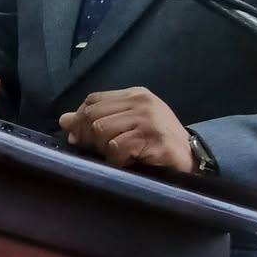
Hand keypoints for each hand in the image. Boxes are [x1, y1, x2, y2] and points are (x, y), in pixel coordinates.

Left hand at [58, 88, 193, 171]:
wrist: (193, 158)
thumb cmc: (157, 143)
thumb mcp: (128, 126)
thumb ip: (99, 119)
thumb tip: (63, 121)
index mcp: (135, 94)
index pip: (93, 100)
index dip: (80, 119)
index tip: (78, 137)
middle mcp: (141, 102)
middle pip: (93, 115)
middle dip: (88, 136)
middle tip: (96, 151)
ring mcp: (148, 119)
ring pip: (102, 131)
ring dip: (104, 149)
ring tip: (119, 155)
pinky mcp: (152, 138)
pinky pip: (117, 148)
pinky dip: (117, 159)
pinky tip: (128, 162)